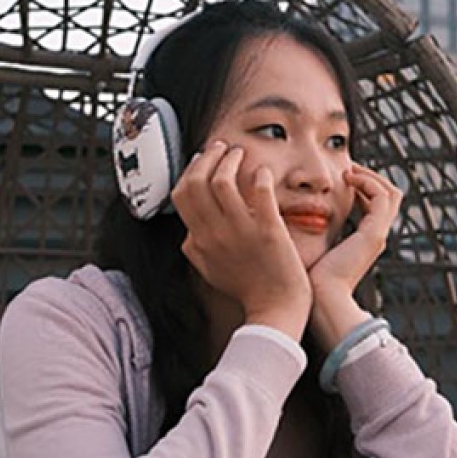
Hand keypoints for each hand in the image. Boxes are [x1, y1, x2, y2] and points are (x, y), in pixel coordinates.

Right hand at [171, 140, 311, 339]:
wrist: (275, 308)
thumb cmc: (246, 289)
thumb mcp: (210, 270)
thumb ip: (196, 249)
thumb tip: (188, 232)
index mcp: (200, 240)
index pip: (181, 194)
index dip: (189, 171)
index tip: (202, 161)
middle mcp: (215, 233)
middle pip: (196, 182)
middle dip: (207, 157)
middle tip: (221, 148)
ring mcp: (241, 231)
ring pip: (222, 180)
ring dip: (230, 159)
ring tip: (240, 154)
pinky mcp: (268, 231)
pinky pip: (259, 191)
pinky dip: (259, 175)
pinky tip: (263, 172)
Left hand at [308, 163, 402, 349]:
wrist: (320, 301)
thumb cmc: (309, 279)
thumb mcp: (312, 248)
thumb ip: (311, 233)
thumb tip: (293, 216)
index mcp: (364, 241)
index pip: (375, 205)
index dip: (363, 187)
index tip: (341, 176)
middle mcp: (376, 236)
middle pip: (389, 196)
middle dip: (370, 177)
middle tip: (348, 167)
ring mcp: (377, 235)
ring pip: (389, 193)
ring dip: (369, 176)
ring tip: (348, 169)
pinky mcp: (373, 234)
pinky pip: (381, 197)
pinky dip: (367, 182)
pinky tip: (346, 178)